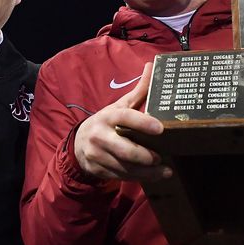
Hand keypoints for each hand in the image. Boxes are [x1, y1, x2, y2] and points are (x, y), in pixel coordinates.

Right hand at [74, 63, 170, 180]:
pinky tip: (154, 176)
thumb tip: (153, 66)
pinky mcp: (99, 170)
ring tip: (165, 171)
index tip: (160, 128)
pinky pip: (122, 176)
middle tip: (162, 156)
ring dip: (147, 171)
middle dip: (145, 155)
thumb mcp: (118, 107)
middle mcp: (101, 136)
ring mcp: (98, 155)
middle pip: (125, 149)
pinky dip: (139, 177)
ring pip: (125, 167)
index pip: (125, 118)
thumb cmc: (106, 123)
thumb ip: (138, 91)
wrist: (78, 145)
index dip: (143, 123)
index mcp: (108, 116)